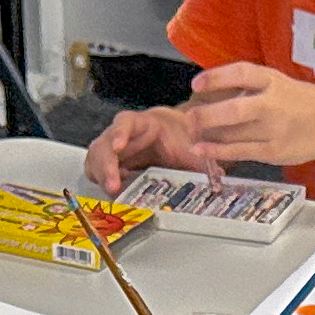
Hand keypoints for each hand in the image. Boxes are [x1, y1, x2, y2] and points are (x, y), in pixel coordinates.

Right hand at [82, 104, 203, 192]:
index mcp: (144, 123)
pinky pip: (98, 172)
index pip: (126, 122)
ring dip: (101, 176)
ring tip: (114, 192)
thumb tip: (218, 175)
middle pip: (104, 144)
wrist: (181, 141)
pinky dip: (102, 182)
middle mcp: (123, 135)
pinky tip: (116, 192)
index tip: (119, 147)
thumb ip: (204, 159)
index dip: (120, 133)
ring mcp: (115, 151)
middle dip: (106, 165)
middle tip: (113, 185)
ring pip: (96, 159)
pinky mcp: (112, 166)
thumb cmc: (184, 140)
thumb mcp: (195, 148)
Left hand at [180, 61, 314, 170]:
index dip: (216, 78)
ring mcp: (274, 129)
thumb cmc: (303, 103)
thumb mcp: (279, 83)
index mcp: (274, 81)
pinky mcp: (273, 151)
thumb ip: (251, 86)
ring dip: (207, 133)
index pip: (241, 73)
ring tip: (193, 132)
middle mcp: (273, 104)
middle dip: (206, 115)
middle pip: (234, 109)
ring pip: (233, 133)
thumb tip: (214, 89)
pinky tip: (201, 149)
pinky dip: (217, 151)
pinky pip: (239, 151)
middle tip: (189, 117)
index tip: (197, 84)